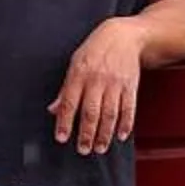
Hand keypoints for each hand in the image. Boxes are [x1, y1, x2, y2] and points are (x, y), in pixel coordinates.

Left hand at [51, 16, 146, 154]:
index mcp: (79, 74)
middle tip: (83, 150)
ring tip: (100, 148)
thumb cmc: (95, 50)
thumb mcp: (75, 64)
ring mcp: (115, 83)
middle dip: (86, 133)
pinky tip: (121, 136)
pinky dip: (126, 123)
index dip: (64, 122)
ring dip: (105, 133)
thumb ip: (65, 89)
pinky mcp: (131, 85)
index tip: (62, 138)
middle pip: (91, 112)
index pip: (69, 102)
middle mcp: (97, 79)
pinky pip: (129, 108)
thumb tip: (53, 110)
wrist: (124, 36)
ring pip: (110, 113)